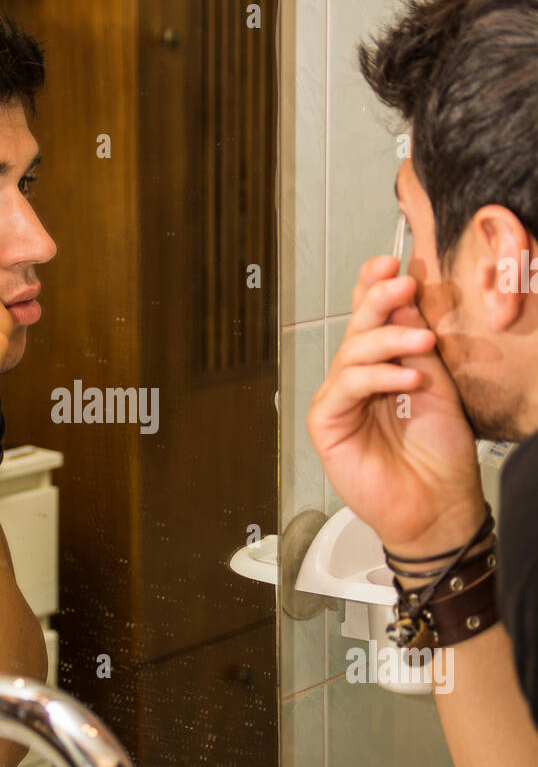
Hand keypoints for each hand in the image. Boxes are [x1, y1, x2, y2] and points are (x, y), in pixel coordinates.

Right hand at [307, 255, 485, 556]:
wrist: (438, 504)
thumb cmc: (440, 453)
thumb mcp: (439, 383)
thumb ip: (418, 344)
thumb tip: (406, 296)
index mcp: (381, 367)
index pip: (370, 318)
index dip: (374, 287)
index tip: (393, 262)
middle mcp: (355, 381)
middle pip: (356, 328)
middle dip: (377, 299)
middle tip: (402, 281)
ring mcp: (339, 402)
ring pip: (351, 353)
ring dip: (389, 340)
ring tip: (423, 342)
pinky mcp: (327, 425)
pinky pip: (346, 387)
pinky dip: (377, 377)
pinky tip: (408, 378)